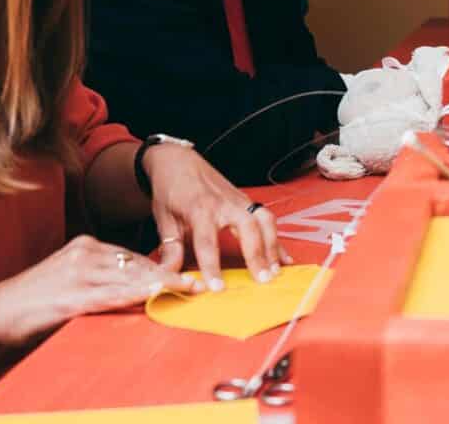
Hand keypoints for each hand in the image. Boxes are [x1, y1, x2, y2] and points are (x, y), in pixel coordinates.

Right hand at [0, 235, 185, 347]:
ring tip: (188, 289)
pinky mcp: (71, 296)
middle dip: (168, 274)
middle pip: (136, 263)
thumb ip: (97, 282)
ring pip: (129, 277)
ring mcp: (78, 273)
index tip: (182, 275)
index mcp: (83, 246)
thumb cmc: (28, 302)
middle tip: (196, 282)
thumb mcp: (68, 283)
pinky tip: (155, 295)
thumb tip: (130, 292)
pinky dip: (136, 295)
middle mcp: (83, 253)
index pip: (131, 256)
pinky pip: (111, 295)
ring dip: (162, 284)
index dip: (159, 267)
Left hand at [146, 145, 292, 291]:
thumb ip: (170, 250)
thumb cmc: (170, 190)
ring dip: (272, 246)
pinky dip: (277, 239)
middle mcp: (224, 203)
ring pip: (264, 220)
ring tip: (275, 271)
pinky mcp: (246, 200)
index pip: (207, 241)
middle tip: (262, 280)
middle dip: (257, 254)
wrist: (178, 160)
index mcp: (199, 209)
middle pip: (247, 227)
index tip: (218, 288)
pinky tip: (284, 258)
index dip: (212, 266)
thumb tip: (169, 278)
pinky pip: (267, 218)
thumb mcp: (163, 220)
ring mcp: (239, 199)